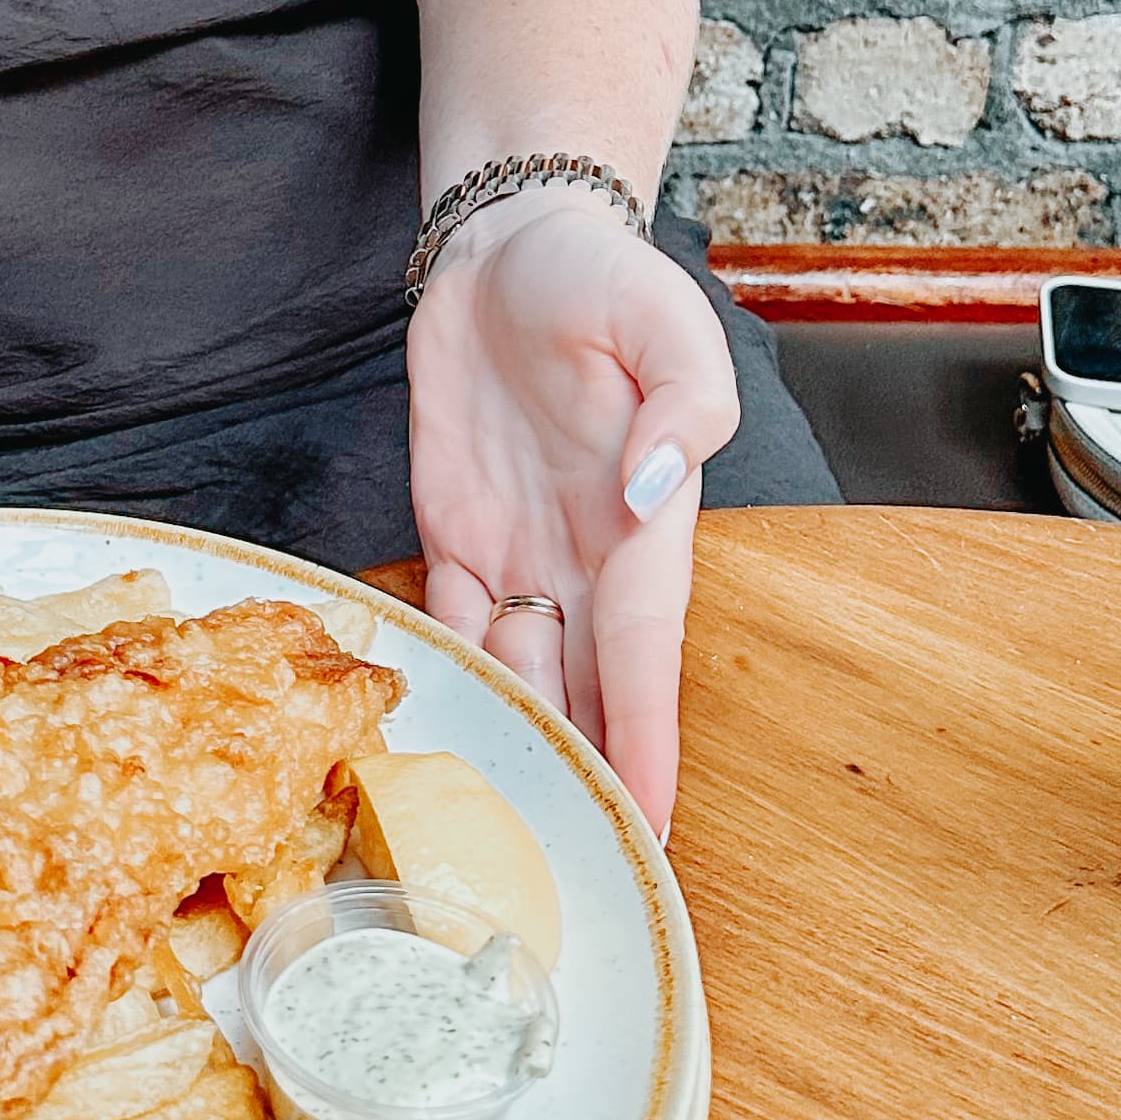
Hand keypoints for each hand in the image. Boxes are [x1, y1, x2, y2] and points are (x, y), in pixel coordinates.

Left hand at [404, 193, 739, 838]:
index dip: (645, 739)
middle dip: (589, 780)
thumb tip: (663, 484)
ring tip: (504, 840)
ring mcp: (515, 551)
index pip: (643, 657)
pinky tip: (438, 745)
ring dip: (516, 749)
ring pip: (517, 674)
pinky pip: (446, 624)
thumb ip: (682, 403)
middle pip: (585, 692)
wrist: (511, 243)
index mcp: (642, 525)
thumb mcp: (667, 321)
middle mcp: (583, 558)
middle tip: (581, 876)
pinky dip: (446, 682)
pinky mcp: (448, 532)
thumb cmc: (603, 281)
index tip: (652, 822)